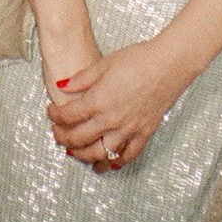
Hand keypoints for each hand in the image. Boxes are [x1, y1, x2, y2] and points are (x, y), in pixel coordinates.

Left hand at [46, 40, 185, 171]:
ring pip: (100, 153)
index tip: (51, 112)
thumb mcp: (105, 63)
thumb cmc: (139, 59)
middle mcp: (111, 119)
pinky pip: (127, 156)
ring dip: (84, 156)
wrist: (169, 64)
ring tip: (76, 153)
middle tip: (57, 134)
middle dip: (63, 138)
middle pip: (79, 138)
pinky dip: (115, 162)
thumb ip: (82, 78)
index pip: (68, 116)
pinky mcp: (144, 133)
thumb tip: (62, 85)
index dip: (55, 115)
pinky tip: (107, 163)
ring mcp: (128, 129)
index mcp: (98, 100)